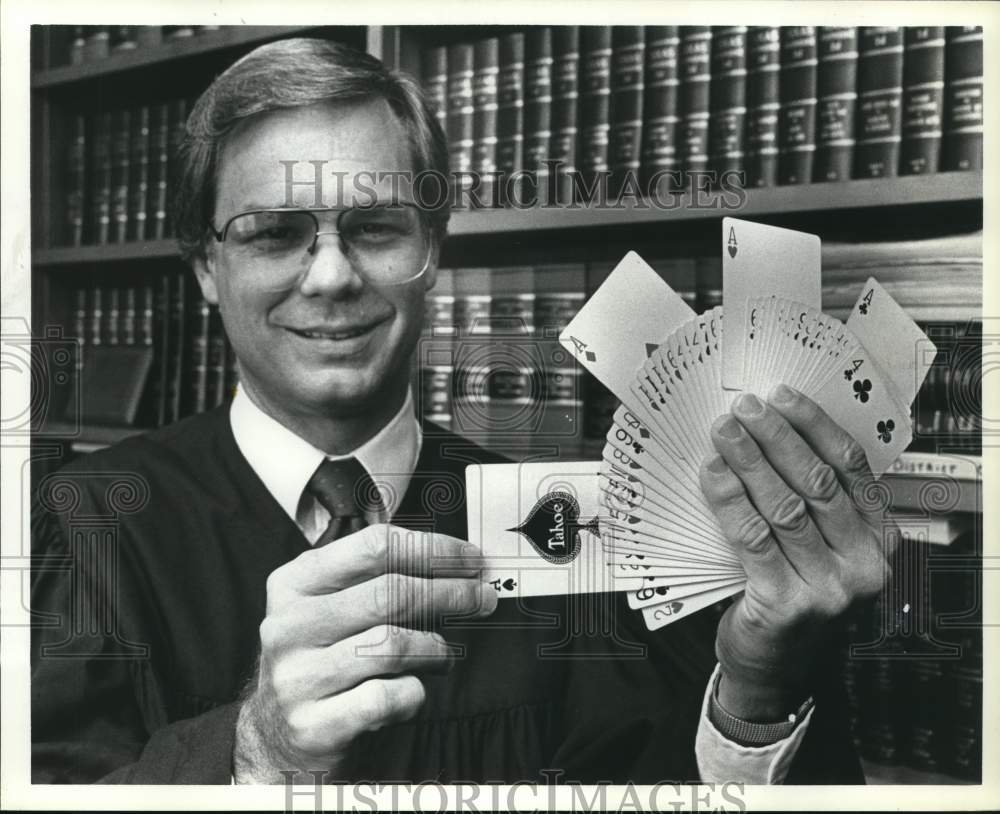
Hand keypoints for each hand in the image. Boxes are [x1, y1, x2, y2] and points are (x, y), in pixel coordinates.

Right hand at [234, 524, 494, 782]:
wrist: (278, 734)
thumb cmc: (322, 658)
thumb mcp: (333, 607)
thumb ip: (380, 578)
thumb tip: (457, 563)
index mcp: (294, 583)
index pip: (374, 546)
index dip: (432, 549)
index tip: (469, 558)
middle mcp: (289, 625)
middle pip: (390, 593)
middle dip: (450, 593)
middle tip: (482, 598)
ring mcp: (297, 677)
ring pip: (392, 646)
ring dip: (435, 647)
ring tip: (444, 653)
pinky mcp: (313, 725)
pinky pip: (386, 698)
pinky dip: (414, 693)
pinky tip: (414, 690)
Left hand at [699, 385, 896, 720]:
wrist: (776, 669)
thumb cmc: (795, 594)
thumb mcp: (820, 549)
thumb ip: (812, 503)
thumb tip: (767, 432)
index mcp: (879, 539)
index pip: (851, 468)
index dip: (814, 427)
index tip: (783, 397)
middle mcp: (864, 563)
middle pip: (816, 481)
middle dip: (776, 438)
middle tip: (743, 409)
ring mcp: (829, 587)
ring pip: (783, 506)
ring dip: (749, 462)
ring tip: (723, 433)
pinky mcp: (787, 603)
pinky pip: (752, 537)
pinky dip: (730, 500)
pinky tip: (713, 475)